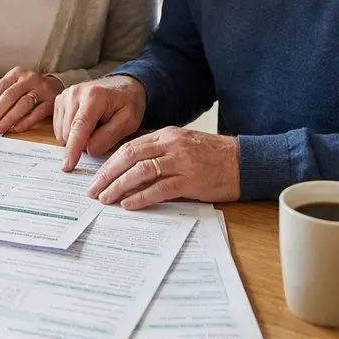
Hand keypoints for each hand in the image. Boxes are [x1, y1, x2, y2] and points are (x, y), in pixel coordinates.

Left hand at [0, 67, 63, 134]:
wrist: (56, 86)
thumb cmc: (29, 89)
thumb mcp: (13, 88)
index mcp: (16, 73)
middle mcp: (29, 78)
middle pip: (9, 96)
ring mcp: (42, 89)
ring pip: (22, 104)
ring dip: (8, 118)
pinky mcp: (51, 101)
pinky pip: (37, 113)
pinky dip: (25, 122)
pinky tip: (15, 129)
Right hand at [54, 75, 146, 171]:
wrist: (123, 86)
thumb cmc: (128, 103)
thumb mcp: (128, 121)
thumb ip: (109, 136)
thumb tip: (89, 151)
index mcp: (94, 96)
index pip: (79, 127)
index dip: (73, 149)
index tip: (67, 166)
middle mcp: (75, 93)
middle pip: (69, 132)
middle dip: (83, 143)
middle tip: (102, 134)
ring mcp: (65, 96)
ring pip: (62, 132)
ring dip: (77, 138)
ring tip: (95, 127)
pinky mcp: (60, 101)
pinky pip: (59, 128)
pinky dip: (71, 133)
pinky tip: (85, 126)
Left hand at [87, 128, 239, 209]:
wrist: (245, 162)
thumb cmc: (213, 156)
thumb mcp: (183, 145)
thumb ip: (159, 150)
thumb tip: (131, 165)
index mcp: (167, 134)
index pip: (129, 146)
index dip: (110, 162)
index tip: (97, 176)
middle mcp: (171, 145)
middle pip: (129, 156)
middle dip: (108, 174)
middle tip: (94, 190)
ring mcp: (181, 161)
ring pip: (140, 171)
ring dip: (119, 186)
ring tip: (106, 199)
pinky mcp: (191, 180)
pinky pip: (160, 188)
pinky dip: (141, 197)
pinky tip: (129, 204)